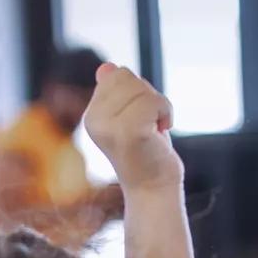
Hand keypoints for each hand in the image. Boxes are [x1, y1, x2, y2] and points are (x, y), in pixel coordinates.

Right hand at [82, 63, 181, 192]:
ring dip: (159, 106)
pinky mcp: (129, 132)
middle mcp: (94, 120)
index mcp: (92, 116)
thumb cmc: (147, 154)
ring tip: (155, 129)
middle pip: (126, 76)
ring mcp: (109, 126)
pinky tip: (161, 132)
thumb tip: (106, 67)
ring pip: (141, 89)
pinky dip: (166, 113)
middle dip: (148, 95)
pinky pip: (153, 102)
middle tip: (150, 123)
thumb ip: (118, 94)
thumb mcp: (131, 118)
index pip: (116, 74)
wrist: (154, 190)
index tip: (142, 117)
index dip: (137, 91)